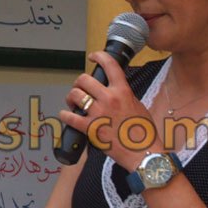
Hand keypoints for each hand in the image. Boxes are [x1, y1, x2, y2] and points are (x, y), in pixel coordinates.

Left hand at [59, 51, 163, 170]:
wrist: (143, 151)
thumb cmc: (143, 131)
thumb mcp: (137, 105)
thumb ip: (123, 95)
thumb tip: (112, 91)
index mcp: (123, 91)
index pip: (110, 65)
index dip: (99, 56)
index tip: (93, 57)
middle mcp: (109, 98)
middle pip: (84, 79)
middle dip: (79, 83)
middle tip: (79, 89)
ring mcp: (99, 113)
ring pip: (75, 95)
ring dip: (71, 97)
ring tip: (73, 103)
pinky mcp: (91, 128)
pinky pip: (70, 117)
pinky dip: (64, 115)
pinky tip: (65, 115)